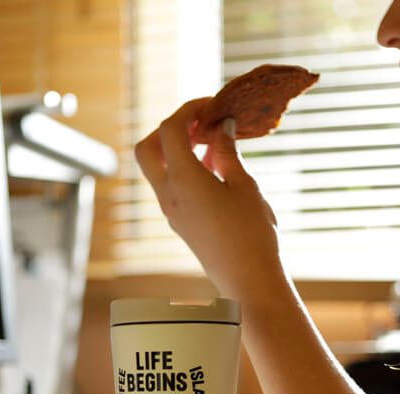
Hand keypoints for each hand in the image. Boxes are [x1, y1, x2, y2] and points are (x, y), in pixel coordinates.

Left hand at [134, 98, 281, 297]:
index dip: (188, 110)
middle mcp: (168, 195)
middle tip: (200, 124)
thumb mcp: (244, 185)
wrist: (249, 282)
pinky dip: (186, 170)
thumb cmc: (252, 234)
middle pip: (148, 149)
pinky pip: (172, 187)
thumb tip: (221, 126)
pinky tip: (217, 170)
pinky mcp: (181, 223)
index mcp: (183, 180)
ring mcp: (172, 212)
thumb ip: (227, 152)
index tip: (211, 105)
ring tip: (214, 145)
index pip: (170, 130)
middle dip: (169, 130)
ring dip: (178, 150)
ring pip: (158, 169)